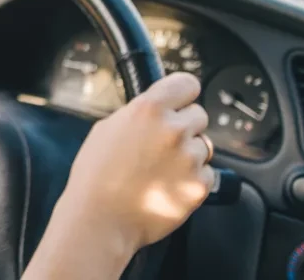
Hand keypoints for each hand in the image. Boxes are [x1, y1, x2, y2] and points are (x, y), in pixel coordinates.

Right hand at [43, 73, 213, 262]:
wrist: (100, 219)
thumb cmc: (96, 176)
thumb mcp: (107, 128)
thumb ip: (138, 114)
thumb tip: (156, 109)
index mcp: (149, 109)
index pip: (187, 84)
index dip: (183, 94)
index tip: (181, 102)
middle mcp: (174, 129)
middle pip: (199, 115)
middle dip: (184, 127)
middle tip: (162, 145)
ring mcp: (190, 158)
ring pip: (204, 145)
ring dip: (189, 154)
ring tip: (160, 170)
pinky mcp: (199, 185)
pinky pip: (207, 173)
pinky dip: (192, 179)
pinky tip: (167, 185)